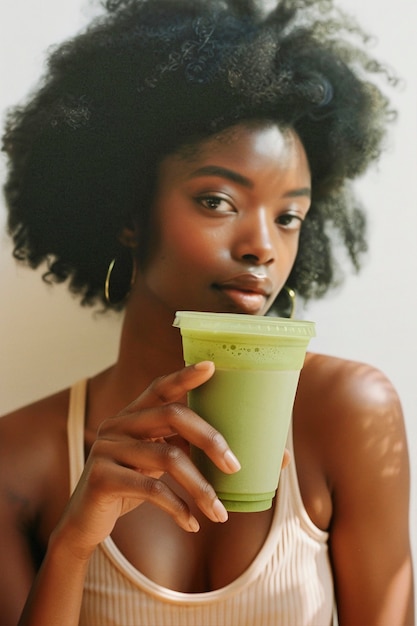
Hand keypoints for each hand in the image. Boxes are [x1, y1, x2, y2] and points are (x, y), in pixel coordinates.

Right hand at [54, 361, 241, 558]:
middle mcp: (117, 424)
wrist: (84, 523)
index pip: (160, 388)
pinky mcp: (102, 477)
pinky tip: (192, 523)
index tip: (211, 367)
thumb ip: (174, 445)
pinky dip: (178, 508)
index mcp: (131, 415)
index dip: (185, 376)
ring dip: (200, 488)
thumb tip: (223, 449)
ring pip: (167, 458)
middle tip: (234, 466)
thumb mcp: (150, 461)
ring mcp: (107, 448)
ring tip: (220, 512)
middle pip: (171, 415)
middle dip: (209, 439)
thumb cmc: (127, 486)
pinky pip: (151, 489)